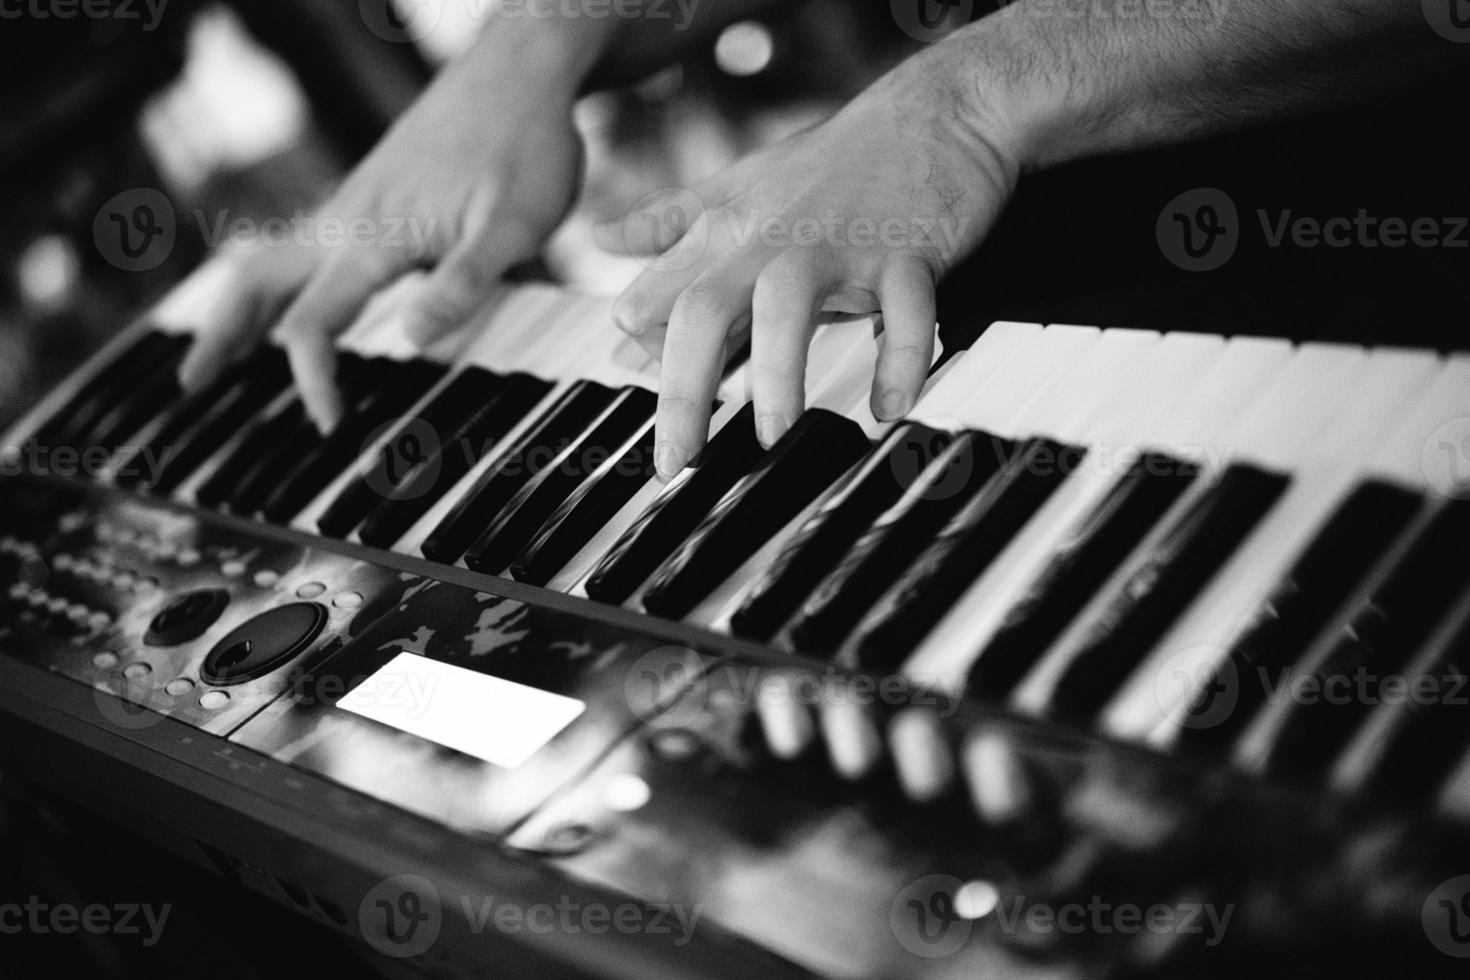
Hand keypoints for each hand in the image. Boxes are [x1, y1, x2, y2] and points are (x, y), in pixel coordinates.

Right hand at [178, 27, 594, 431]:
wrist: (522, 72)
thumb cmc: (524, 144)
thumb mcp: (514, 226)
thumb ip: (462, 284)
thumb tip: (412, 340)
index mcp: (374, 236)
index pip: (314, 323)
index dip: (313, 380)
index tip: (326, 424)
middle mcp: (349, 218)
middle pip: (261, 283)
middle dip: (223, 335)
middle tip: (191, 382)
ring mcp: (355, 203)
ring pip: (276, 258)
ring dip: (242, 305)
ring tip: (222, 350)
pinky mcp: (372, 193)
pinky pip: (305, 242)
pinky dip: (279, 278)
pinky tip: (292, 295)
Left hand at [600, 52, 1020, 478]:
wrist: (936, 113)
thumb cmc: (830, 164)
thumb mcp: (737, 185)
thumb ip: (670, 222)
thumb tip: (601, 239)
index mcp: (728, 232)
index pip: (663, 300)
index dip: (644, 362)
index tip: (643, 423)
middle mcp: (771, 240)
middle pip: (704, 311)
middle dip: (683, 391)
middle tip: (677, 461)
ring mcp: (839, 246)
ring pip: (789, 307)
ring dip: (778, 375)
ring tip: (773, 436)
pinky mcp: (908, 253)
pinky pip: (904, 313)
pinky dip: (899, 362)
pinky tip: (889, 410)